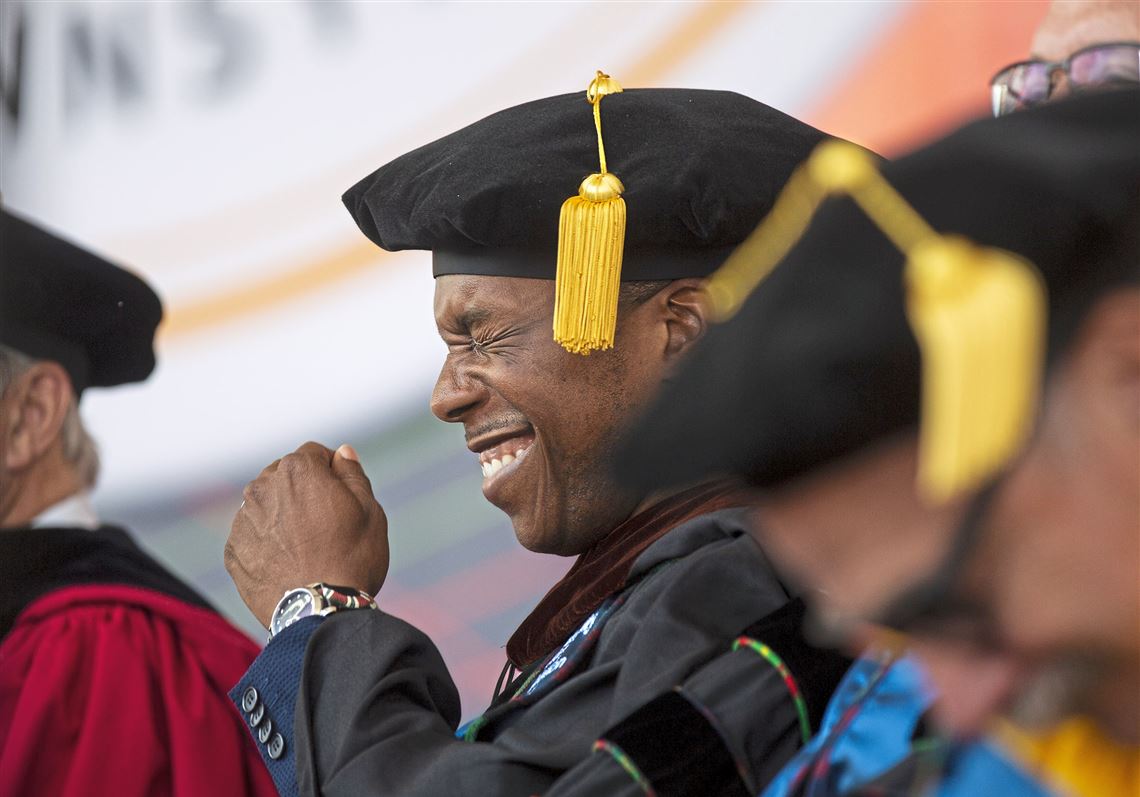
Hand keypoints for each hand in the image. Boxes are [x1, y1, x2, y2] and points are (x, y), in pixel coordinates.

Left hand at [225, 441, 389, 628]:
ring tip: (306, 546)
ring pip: (266, 506)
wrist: (319, 612)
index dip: (332, 473)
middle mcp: (262, 488)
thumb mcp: (369, 510)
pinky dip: (266, 543)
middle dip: (303, 491)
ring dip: (282, 515)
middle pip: (285, 477)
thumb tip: (341, 452)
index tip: (343, 497)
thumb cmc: (351, 558)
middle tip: (326, 523)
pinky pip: (252, 536)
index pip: (314, 455)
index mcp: (297, 469)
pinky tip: (288, 562)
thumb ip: (352, 474)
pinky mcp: (233, 552)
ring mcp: (243, 521)